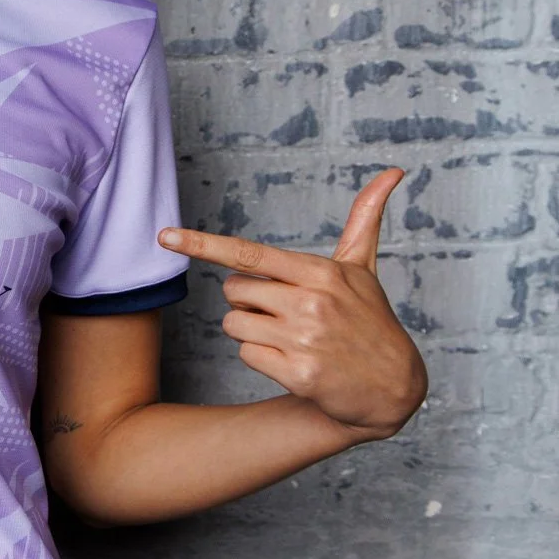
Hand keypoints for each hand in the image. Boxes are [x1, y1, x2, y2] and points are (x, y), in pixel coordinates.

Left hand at [157, 169, 426, 440]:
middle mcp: (310, 303)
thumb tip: (393, 170)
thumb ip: (365, 218)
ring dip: (251, 330)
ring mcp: (304, 340)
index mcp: (319, 272)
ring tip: (290, 337)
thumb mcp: (363, 268)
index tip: (165, 236)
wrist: (394, 387)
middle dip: (248, 300)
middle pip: (232, 290)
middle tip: (285, 312)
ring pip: (233, 324)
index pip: (247, 253)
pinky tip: (293, 361)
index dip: (202, 243)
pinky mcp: (298, 374)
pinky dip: (261, 358)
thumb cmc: (370, 319)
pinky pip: (245, 354)